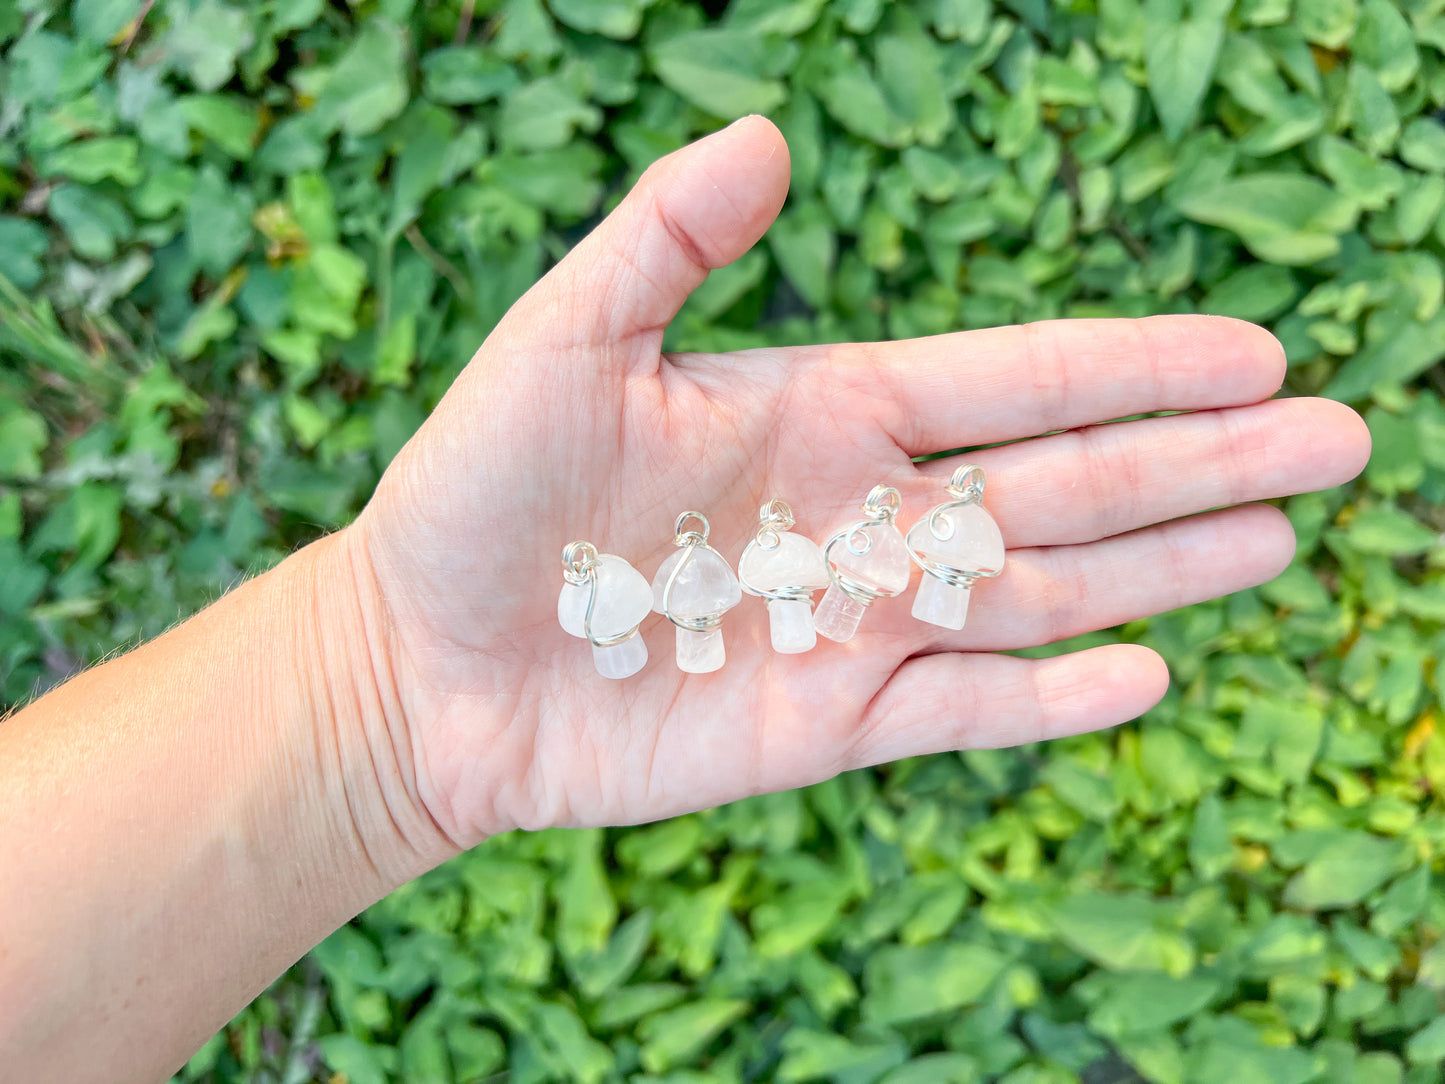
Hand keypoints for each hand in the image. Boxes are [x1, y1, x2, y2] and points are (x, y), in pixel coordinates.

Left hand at [347, 117, 1369, 848]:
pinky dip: (1050, 699)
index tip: (1251, 349)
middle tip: (1338, 437)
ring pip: (1040, 592)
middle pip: (1066, 482)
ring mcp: (855, 625)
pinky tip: (1144, 672)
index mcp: (826, 412)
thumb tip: (765, 135)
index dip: (1132, 364)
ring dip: (1162, 567)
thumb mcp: (558, 345)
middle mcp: (865, 514)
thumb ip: (660, 246)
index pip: (1014, 380)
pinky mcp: (825, 724)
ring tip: (1281, 537)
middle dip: (1198, 460)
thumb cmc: (478, 496)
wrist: (424, 661)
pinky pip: (960, 709)